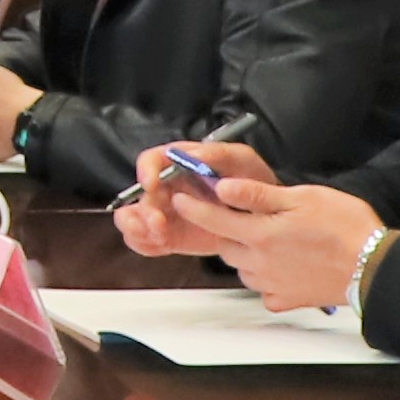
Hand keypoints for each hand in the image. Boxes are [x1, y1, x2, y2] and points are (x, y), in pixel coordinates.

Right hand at [108, 138, 280, 259]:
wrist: (265, 217)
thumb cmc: (252, 181)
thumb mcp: (242, 159)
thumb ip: (219, 153)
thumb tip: (195, 155)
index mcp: (178, 163)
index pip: (151, 161)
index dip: (145, 170)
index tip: (151, 183)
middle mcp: (166, 187)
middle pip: (139, 194)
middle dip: (143, 209)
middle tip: (159, 222)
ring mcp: (166, 213)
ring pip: (134, 219)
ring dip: (139, 228)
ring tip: (159, 236)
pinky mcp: (168, 236)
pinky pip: (144, 241)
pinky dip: (145, 244)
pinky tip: (161, 246)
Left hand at [200, 179, 383, 318]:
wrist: (374, 266)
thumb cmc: (345, 227)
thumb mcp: (301, 198)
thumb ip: (257, 196)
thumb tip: (223, 188)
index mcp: (261, 234)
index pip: (214, 220)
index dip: (194, 207)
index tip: (180, 199)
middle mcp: (260, 263)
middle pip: (227, 247)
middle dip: (227, 232)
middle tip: (245, 219)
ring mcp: (273, 285)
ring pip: (244, 269)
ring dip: (247, 256)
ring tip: (270, 242)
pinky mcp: (289, 300)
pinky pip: (266, 291)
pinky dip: (268, 280)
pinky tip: (283, 268)